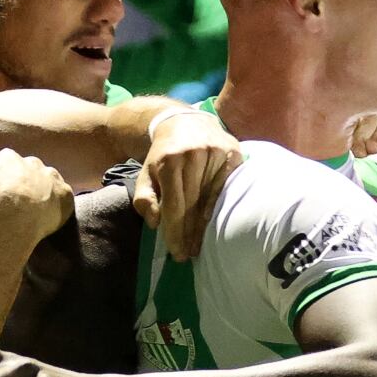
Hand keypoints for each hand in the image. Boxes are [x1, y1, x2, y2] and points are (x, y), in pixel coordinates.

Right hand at [0, 148, 73, 244]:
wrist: (14, 212)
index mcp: (9, 157)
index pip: (3, 163)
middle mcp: (33, 163)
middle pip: (26, 171)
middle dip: (21, 183)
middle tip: (12, 203)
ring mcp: (51, 178)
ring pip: (46, 182)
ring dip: (41, 193)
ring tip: (31, 212)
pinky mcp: (65, 195)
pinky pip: (62, 198)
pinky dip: (57, 206)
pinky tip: (48, 218)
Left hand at [132, 111, 243, 261]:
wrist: (184, 122)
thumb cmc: (162, 155)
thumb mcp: (145, 173)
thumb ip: (144, 198)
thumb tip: (155, 222)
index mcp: (168, 161)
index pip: (173, 205)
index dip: (175, 231)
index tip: (176, 252)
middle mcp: (192, 155)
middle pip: (192, 205)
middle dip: (188, 233)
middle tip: (186, 255)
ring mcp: (214, 153)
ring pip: (209, 198)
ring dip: (203, 225)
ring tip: (197, 246)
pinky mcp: (231, 153)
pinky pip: (224, 188)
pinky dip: (217, 207)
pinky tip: (211, 224)